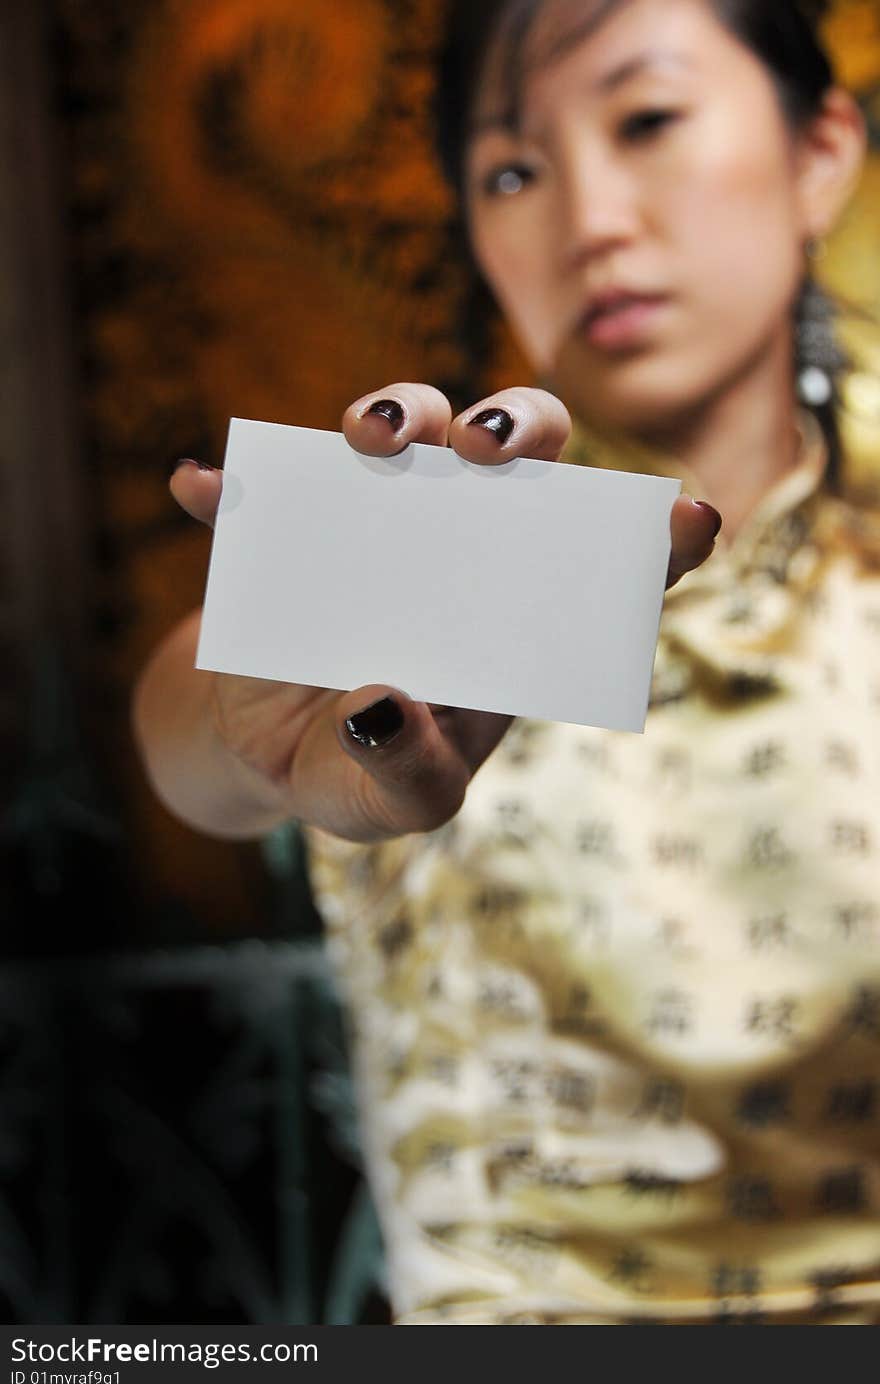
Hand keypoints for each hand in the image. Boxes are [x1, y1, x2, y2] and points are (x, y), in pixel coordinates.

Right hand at [169, 384, 719, 842]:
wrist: (273, 751)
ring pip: (410, 427)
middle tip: (485, 454)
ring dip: (396, 412)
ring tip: (364, 440)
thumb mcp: (395, 802)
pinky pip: (262, 487)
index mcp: (517, 611)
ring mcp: (377, 520)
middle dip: (516, 427)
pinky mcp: (291, 521)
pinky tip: (203, 491)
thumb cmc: (365, 770)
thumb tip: (383, 706)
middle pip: (518, 452)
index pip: (606, 559)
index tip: (691, 518)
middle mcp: (464, 543)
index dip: (656, 536)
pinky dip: (234, 485)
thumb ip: (411, 776)